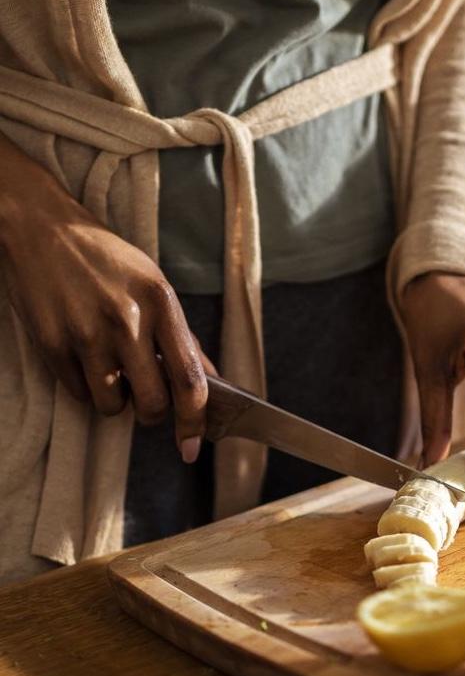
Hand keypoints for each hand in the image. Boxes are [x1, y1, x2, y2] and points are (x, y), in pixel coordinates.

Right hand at [0, 136, 208, 461]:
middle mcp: (127, 321)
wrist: (42, 227)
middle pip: (153, 404)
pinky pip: (78, 394)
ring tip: (112, 370)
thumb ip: (183, 337)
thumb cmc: (108, 260)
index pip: (190, 379)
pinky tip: (84, 359)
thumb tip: (211, 381)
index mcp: (162, 304)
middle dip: (153, 413)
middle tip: (147, 396)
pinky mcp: (50, 342)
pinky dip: (86, 388)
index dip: (195, 422)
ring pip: (112, 406)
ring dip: (116, 402)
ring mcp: (86, 333)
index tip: (193, 447)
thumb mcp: (156, 287)